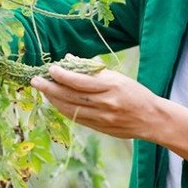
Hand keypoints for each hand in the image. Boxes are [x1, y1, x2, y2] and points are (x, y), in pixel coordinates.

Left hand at [30, 65, 160, 139]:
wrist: (152, 119)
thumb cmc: (135, 93)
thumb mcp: (118, 77)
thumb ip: (93, 70)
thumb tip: (69, 59)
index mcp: (111, 86)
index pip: (81, 81)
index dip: (63, 75)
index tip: (50, 69)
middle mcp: (105, 102)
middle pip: (71, 96)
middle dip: (50, 88)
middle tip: (35, 80)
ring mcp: (102, 118)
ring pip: (70, 108)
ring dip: (53, 99)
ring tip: (42, 89)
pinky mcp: (99, 128)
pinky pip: (76, 117)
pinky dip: (63, 109)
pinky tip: (55, 102)